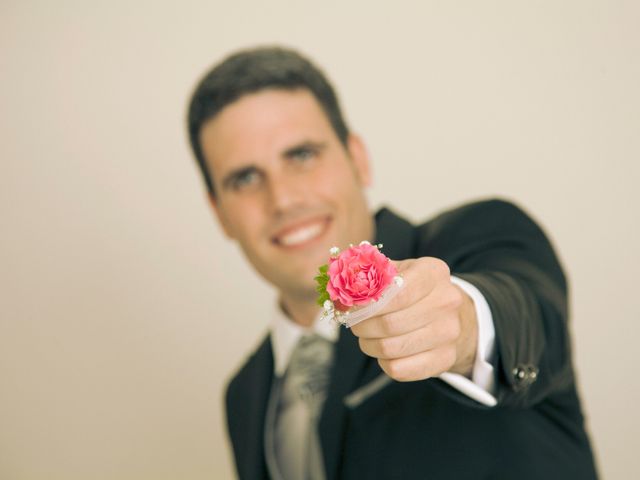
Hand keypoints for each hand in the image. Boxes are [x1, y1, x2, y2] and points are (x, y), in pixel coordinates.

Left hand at [350, 257, 477, 381]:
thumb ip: (368, 275)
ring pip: (390, 348)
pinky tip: (384, 352)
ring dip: (369, 345)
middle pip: (390, 324)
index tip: (350, 307)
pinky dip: (383, 362)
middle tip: (354, 323)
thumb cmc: (414, 290)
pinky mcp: (445, 359)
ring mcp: (449, 332)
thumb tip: (338, 288)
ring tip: (366, 337)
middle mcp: (447, 301)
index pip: (397, 293)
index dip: (368, 304)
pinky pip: (399, 369)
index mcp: (433, 272)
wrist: (451, 315)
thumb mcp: (396, 272)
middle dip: (362, 326)